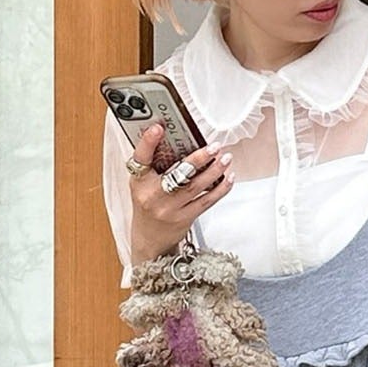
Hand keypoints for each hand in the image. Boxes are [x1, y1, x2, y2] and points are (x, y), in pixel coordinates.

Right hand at [126, 123, 234, 267]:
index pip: (141, 158)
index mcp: (139, 181)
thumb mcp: (142, 183)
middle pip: (177, 173)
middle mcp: (153, 195)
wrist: (150, 239)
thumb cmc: (148, 205)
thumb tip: (178, 139)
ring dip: (215, 171)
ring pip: (196, 186)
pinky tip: (228, 178)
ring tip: (225, 158)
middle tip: (214, 146)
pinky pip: (206, 201)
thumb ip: (154, 163)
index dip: (148, 142)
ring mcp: (170, 208)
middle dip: (199, 158)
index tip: (158, 128)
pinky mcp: (184, 218)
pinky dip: (220, 188)